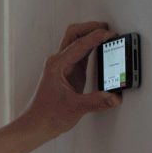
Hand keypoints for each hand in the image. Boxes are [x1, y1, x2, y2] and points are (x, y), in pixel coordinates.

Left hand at [18, 21, 122, 137]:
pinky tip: (103, 49)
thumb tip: (114, 97)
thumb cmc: (48, 115)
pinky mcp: (69, 72)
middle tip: (109, 30)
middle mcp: (59, 62)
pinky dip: (92, 47)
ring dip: (92, 36)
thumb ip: (96, 102)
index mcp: (57, 65)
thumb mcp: (74, 108)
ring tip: (110, 36)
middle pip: (74, 34)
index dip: (96, 36)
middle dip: (91, 28)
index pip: (79, 44)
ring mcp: (63, 66)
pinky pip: (81, 53)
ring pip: (77, 42)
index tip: (112, 34)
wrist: (37, 124)